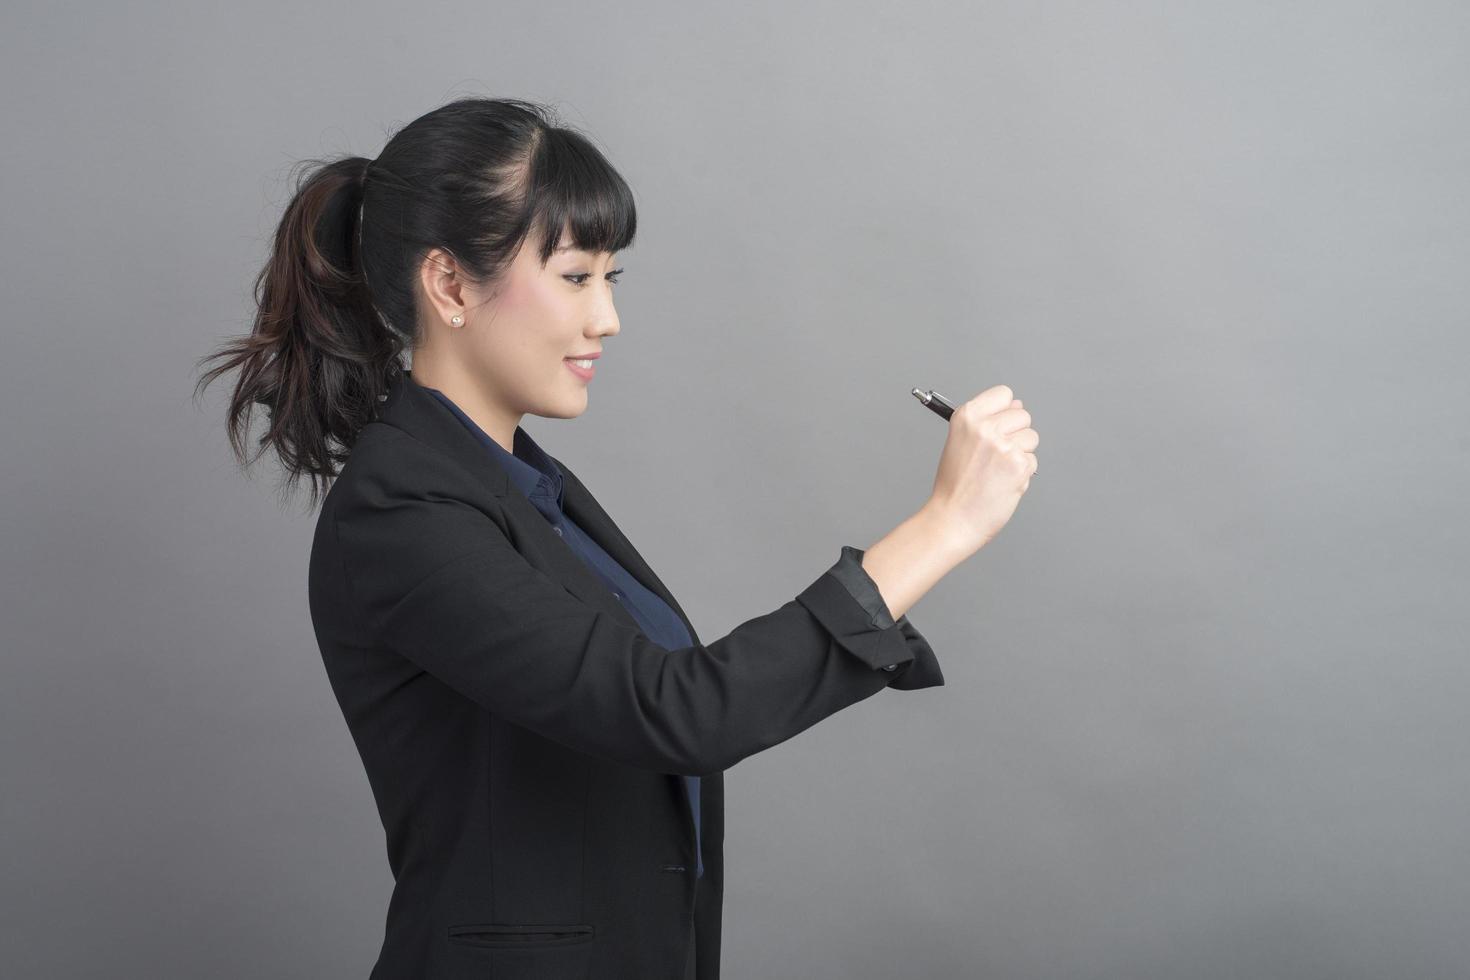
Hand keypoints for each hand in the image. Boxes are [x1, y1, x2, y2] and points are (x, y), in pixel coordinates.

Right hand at [924, 384, 1038, 555]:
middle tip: (996, 455)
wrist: (952, 518)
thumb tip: (1016, 405)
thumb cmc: (954, 486)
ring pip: (1032, 437)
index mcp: (967, 416)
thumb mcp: (960, 441)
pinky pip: (1033, 460)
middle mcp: (985, 427)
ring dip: (1021, 453)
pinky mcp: (1019, 464)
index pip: (1004, 394)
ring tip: (998, 469)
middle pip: (1022, 415)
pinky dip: (1022, 473)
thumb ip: (987, 420)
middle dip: (1016, 434)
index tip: (998, 424)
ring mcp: (1003, 445)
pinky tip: (1003, 481)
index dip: (1005, 410)